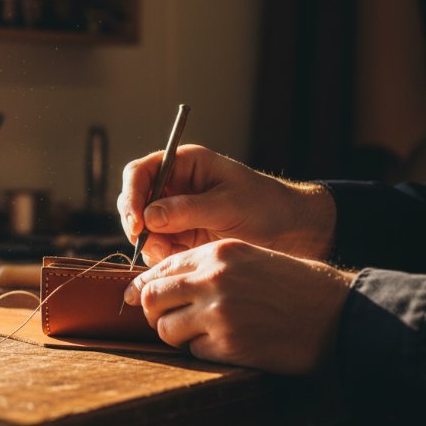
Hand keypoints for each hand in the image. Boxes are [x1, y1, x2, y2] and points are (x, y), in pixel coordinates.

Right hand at [117, 145, 335, 265]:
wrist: (293, 233)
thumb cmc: (267, 207)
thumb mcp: (229, 205)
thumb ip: (188, 210)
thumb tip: (149, 216)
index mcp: (185, 164)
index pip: (141, 172)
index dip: (132, 195)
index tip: (137, 222)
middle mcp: (176, 186)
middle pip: (135, 200)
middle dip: (137, 223)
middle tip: (149, 244)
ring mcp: (177, 213)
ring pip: (143, 228)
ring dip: (150, 244)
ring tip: (171, 255)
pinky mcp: (183, 237)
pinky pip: (158, 247)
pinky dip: (161, 257)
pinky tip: (178, 261)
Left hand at [123, 239, 355, 374]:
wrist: (338, 314)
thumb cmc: (295, 287)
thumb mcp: (251, 259)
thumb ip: (208, 267)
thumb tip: (158, 283)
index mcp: (218, 252)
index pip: (161, 268)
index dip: (145, 286)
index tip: (137, 298)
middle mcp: (213, 278)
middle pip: (152, 298)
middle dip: (154, 313)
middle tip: (167, 322)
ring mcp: (218, 312)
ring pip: (166, 329)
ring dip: (178, 336)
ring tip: (203, 335)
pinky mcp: (228, 344)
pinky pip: (194, 351)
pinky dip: (205, 352)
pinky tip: (230, 346)